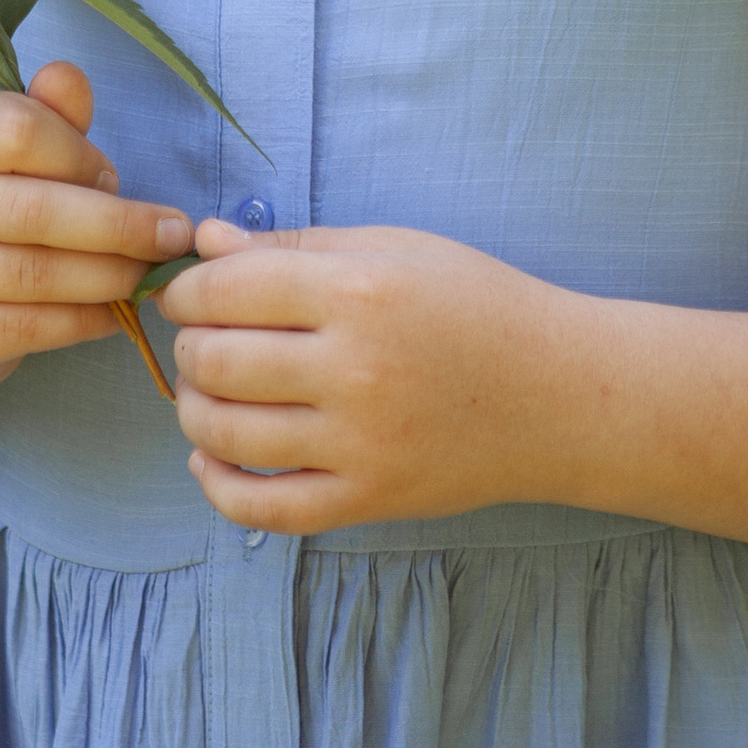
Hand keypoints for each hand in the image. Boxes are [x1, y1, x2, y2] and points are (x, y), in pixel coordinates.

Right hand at [0, 63, 190, 395]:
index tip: (114, 177)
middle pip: (33, 210)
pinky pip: (24, 329)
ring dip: (110, 276)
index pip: (16, 130)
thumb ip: (49, 115)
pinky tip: (116, 313)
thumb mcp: (11, 152)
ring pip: (34, 275)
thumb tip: (66, 76)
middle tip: (173, 235)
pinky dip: (83, 322)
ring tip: (151, 275)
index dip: (79, 154)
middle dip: (119, 225)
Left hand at [158, 218, 567, 531]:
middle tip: (199, 340)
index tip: (188, 293)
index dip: (187, 289)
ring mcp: (361, 443)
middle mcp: (355, 368)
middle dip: (188, 346)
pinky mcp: (369, 498)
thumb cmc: (477, 306)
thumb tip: (205, 241)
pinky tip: (210, 458)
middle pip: (216, 360)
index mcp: (360, 291)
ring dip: (192, 409)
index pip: (226, 290)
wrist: (560, 394)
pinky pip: (264, 507)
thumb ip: (296, 245)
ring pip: (226, 432)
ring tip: (204, 391)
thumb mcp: (395, 249)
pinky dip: (218, 485)